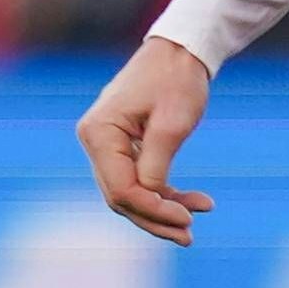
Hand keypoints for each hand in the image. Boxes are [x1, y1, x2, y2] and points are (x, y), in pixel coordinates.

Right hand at [78, 37, 217, 245]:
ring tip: (192, 229)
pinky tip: (194, 203)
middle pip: (120, 196)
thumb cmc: (177, 80)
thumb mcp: (173, 123)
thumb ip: (157, 164)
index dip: (152, 209)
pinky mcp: (121, 146)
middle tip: (190, 236)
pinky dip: (163, 194)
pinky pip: (138, 180)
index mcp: (99, 132)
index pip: (121, 188)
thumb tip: (151, 200)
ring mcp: (105, 144)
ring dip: (160, 212)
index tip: (188, 218)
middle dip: (155, 218)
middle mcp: (94, 140)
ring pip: (129, 193)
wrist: (180, 51)